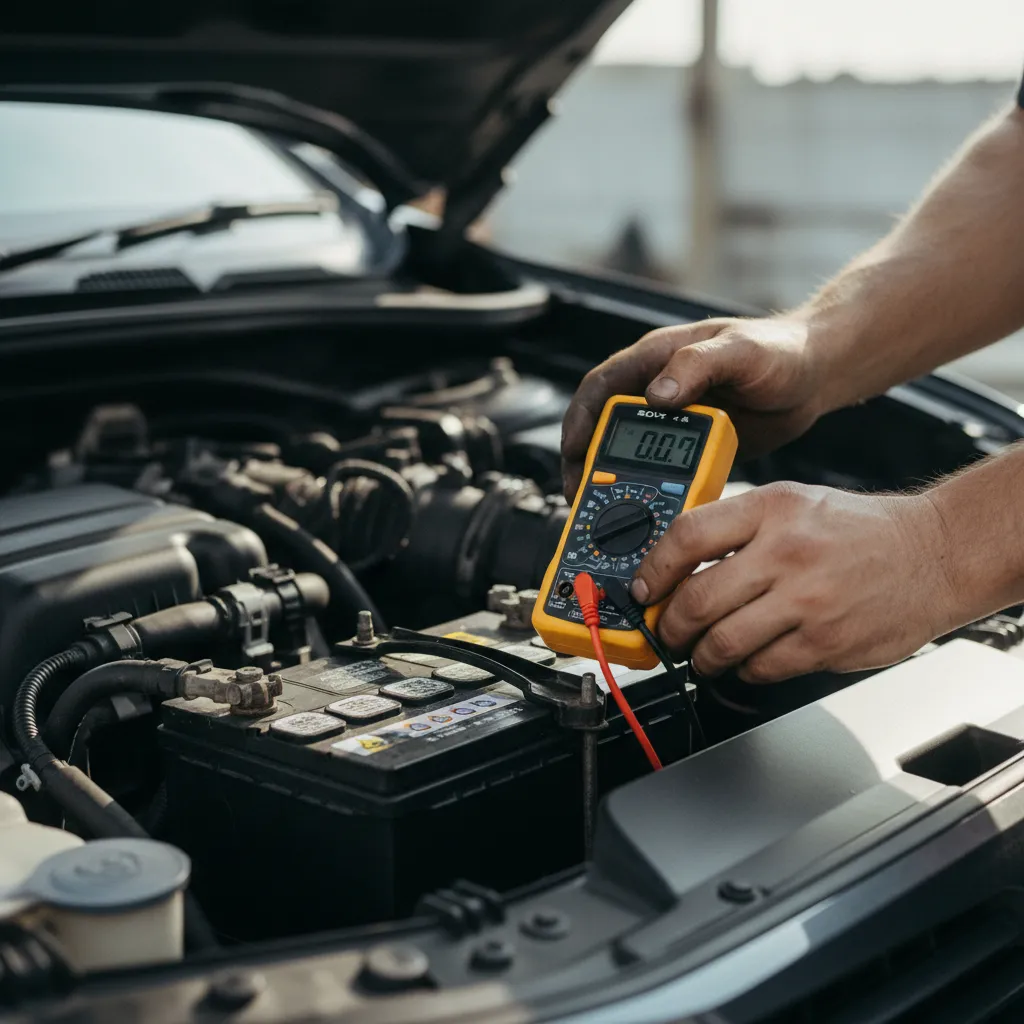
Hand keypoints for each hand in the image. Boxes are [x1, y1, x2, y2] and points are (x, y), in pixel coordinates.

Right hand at [561, 316, 824, 501]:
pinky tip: (646, 517)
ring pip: (626, 453)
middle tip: (580, 495)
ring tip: (604, 513)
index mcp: (657, 359)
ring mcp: (672, 420)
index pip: (601, 387)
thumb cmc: (782, 350)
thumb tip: (656, 394)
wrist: (817, 376)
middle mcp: (656, 390)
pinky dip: (647, 493)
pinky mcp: (690, 446)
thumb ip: (697, 365)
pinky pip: (659, 471)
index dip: (580, 419)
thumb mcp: (741, 351)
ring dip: (612, 482)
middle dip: (585, 461)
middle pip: (603, 427)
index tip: (572, 452)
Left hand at [630, 482, 959, 681]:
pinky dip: (745, 670)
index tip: (642, 590)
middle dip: (668, 628)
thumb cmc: (857, 529)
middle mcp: (786, 552)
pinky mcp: (825, 642)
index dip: (652, 570)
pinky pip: (761, 669)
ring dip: (701, 656)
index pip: (687, 536)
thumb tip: (675, 561)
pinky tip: (749, 658)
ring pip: (722, 644)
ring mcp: (807, 601)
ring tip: (702, 653)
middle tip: (666, 633)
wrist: (931, 553)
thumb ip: (736, 526)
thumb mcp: (791, 502)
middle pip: (696, 600)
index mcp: (771, 509)